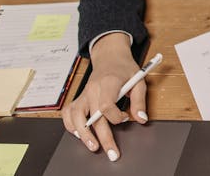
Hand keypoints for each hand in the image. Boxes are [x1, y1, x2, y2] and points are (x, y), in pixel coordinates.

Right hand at [61, 34, 146, 161]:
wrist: (110, 56)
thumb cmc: (124, 68)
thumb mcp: (138, 80)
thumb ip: (139, 100)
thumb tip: (141, 119)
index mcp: (108, 82)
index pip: (106, 105)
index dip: (116, 116)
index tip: (126, 118)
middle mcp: (92, 89)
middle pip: (93, 117)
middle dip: (103, 137)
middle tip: (112, 152)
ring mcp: (84, 94)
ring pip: (76, 116)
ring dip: (83, 134)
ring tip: (93, 146)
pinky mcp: (79, 97)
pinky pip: (68, 112)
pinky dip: (70, 124)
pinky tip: (78, 133)